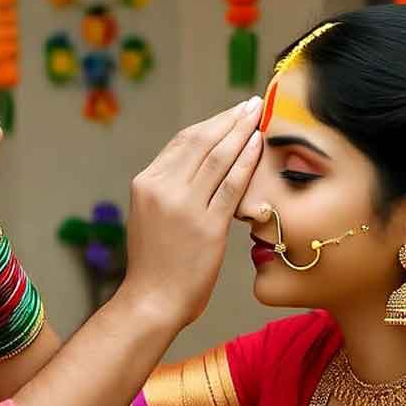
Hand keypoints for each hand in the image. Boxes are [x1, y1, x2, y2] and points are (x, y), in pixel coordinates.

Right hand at [117, 98, 263, 328]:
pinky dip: (247, 161)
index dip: (211, 124)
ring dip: (242, 132)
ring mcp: (184, 206)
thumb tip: (199, 164)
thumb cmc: (155, 262)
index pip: (182, 142)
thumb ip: (169, 188)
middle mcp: (161, 188)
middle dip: (230, 119)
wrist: (152, 300)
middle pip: (201, 141)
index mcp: (146, 183)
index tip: (232, 113)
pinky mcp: (207, 226)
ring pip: (218, 157)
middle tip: (251, 104)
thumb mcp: (149, 215)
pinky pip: (232, 185)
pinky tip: (260, 146)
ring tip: (259, 116)